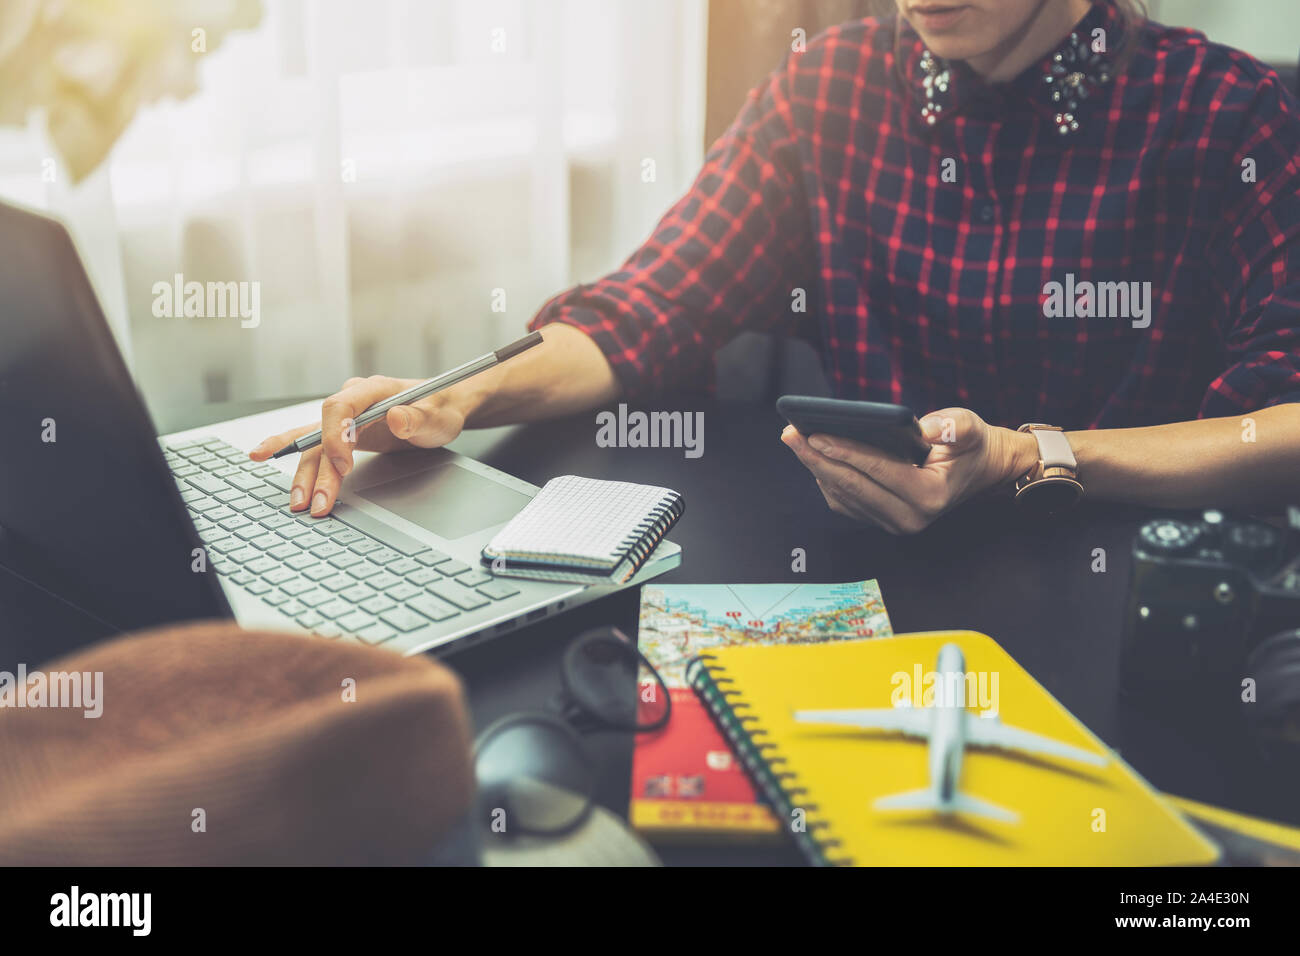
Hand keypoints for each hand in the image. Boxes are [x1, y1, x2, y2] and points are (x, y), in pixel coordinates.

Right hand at [249, 375, 467, 516]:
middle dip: (317, 469)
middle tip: (316, 502)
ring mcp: (347, 417)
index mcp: (373, 390)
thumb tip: (396, 417)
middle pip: (321, 431)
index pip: (339, 408)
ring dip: (305, 473)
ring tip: (299, 502)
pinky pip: (315, 443)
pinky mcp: (345, 434)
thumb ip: (417, 417)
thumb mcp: (437, 416)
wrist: (443, 408)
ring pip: (315, 443)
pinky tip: (267, 455)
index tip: (344, 467)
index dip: (335, 438)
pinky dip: (296, 454)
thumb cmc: (439, 408)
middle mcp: (354, 400)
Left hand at [781, 407, 1038, 533]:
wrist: (979, 471)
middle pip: (852, 486)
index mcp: (929, 496)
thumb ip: (953, 427)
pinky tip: (812, 456)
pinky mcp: (881, 521)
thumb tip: (923, 427)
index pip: (878, 471)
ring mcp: (894, 524)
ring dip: (816, 468)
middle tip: (791, 433)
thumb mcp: (970, 428)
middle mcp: (910, 518)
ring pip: (843, 496)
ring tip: (795, 440)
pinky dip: (826, 479)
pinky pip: (845, 502)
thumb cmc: (971, 445)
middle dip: (818, 459)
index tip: (816, 434)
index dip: (846, 452)